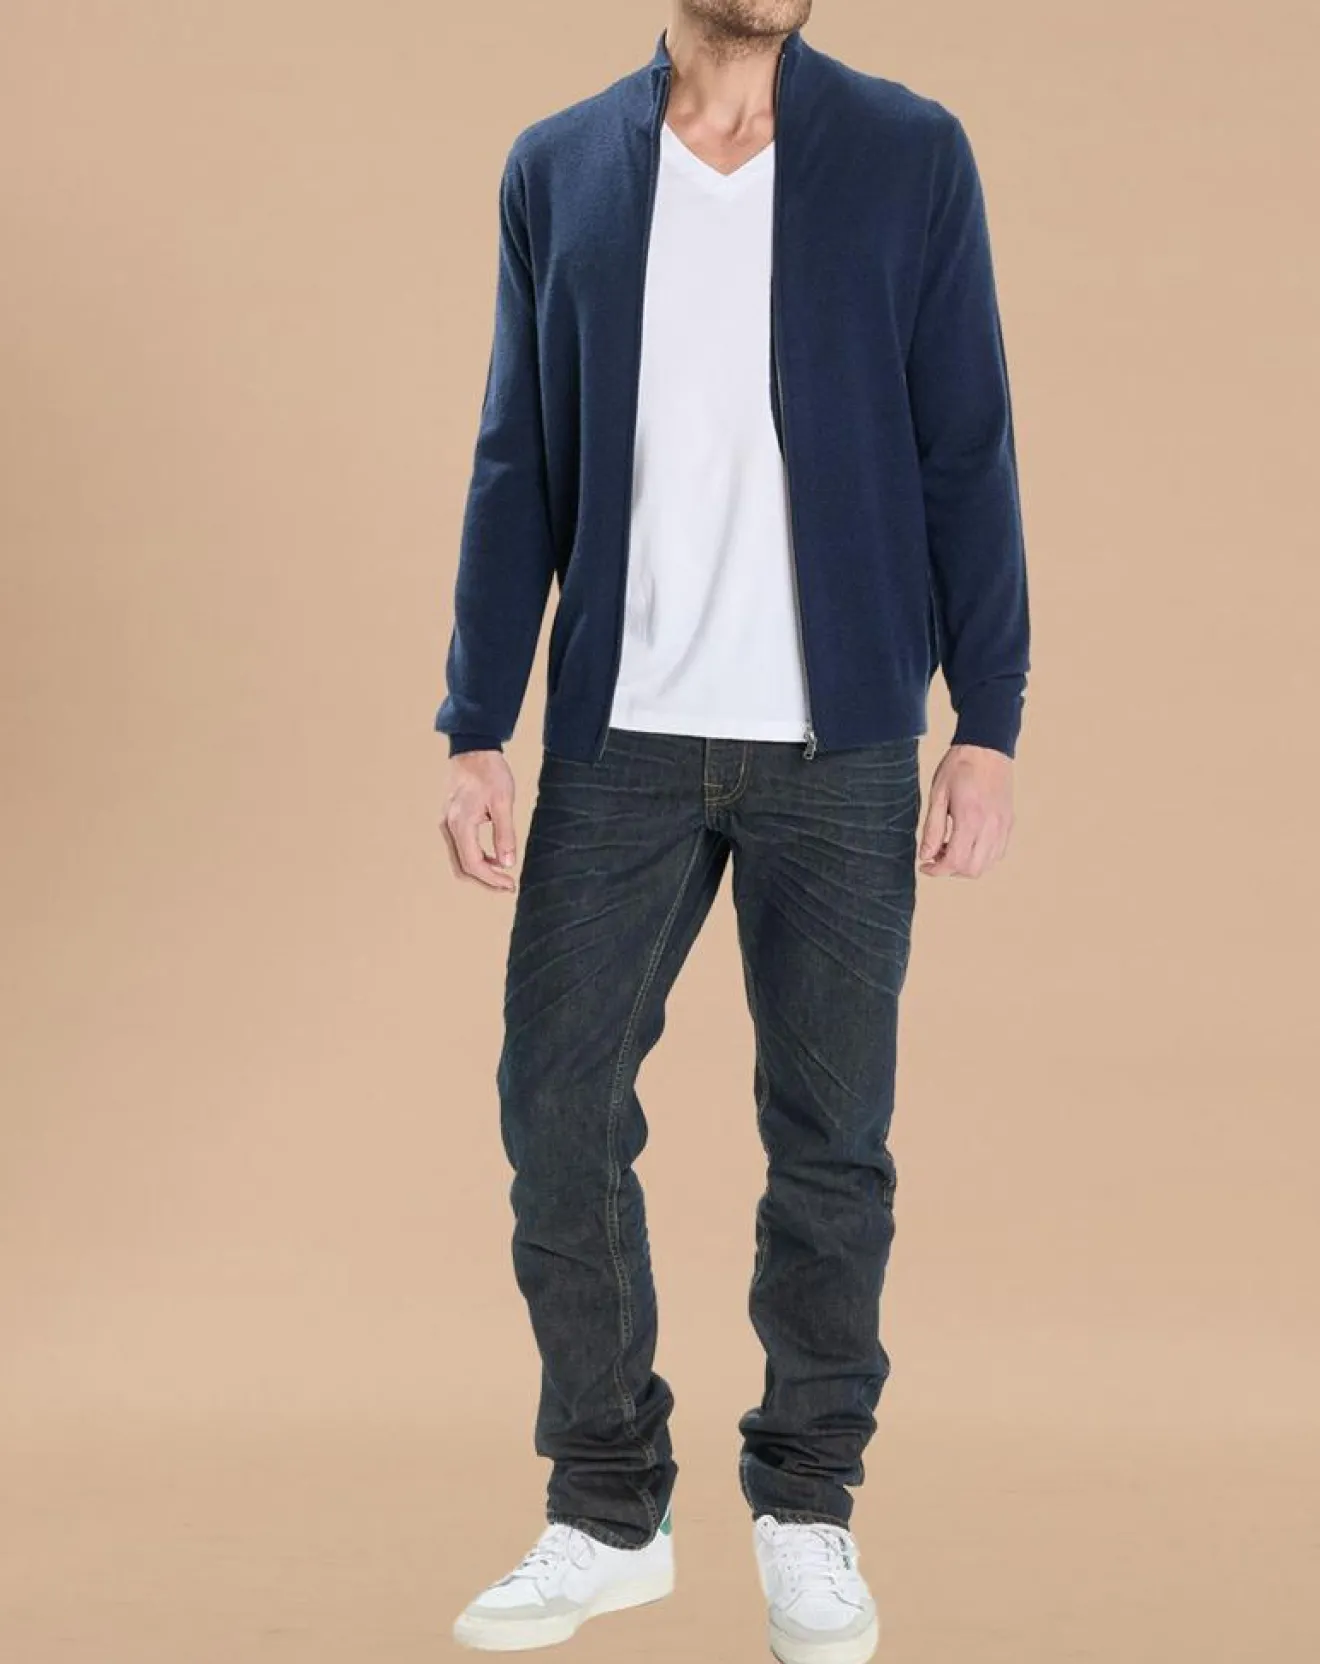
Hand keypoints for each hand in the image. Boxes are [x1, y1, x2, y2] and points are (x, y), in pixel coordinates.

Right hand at [441, 750, 518, 890]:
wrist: (473, 749)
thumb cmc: (489, 772)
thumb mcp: (503, 802)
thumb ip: (504, 834)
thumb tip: (507, 863)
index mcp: (460, 824)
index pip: (473, 864)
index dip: (492, 879)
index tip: (510, 884)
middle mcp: (448, 827)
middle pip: (463, 867)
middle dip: (486, 880)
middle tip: (508, 885)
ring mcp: (446, 824)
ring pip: (460, 860)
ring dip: (481, 871)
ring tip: (504, 874)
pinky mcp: (450, 821)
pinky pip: (460, 848)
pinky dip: (476, 858)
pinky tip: (494, 858)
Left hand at [918, 743, 1014, 878]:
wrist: (987, 747)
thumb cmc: (959, 767)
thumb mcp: (937, 795)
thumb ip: (932, 829)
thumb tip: (926, 855)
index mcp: (971, 818)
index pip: (955, 861)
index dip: (936, 870)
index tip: (924, 865)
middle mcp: (991, 826)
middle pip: (972, 869)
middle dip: (951, 870)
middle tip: (936, 854)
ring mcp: (1003, 825)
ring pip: (987, 865)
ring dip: (966, 865)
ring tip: (951, 847)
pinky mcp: (1009, 822)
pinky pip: (998, 853)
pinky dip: (981, 857)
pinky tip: (967, 842)